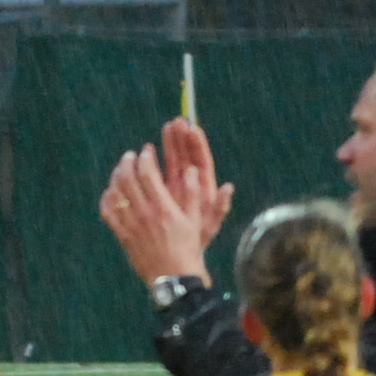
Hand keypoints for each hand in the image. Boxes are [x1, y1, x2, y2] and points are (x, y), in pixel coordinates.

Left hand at [100, 142, 216, 289]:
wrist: (174, 277)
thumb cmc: (187, 249)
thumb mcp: (195, 220)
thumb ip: (192, 193)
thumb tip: (191, 169)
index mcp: (163, 207)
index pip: (147, 172)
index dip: (145, 158)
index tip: (147, 151)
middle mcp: (144, 213)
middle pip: (127, 178)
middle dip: (128, 162)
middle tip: (131, 156)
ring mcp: (131, 225)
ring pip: (116, 193)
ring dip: (116, 177)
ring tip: (121, 170)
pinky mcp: (123, 236)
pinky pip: (108, 213)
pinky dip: (107, 199)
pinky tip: (111, 193)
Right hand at [161, 117, 236, 244]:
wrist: (177, 256)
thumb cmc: (196, 242)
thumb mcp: (209, 226)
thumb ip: (219, 207)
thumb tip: (228, 187)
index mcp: (202, 190)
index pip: (201, 161)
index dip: (198, 144)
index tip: (193, 127)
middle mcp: (187, 185)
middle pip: (185, 155)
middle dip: (181, 137)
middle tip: (177, 120)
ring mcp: (172, 186)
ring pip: (171, 160)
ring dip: (170, 142)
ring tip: (168, 126)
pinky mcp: (158, 192)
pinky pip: (156, 173)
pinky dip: (151, 162)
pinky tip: (146, 150)